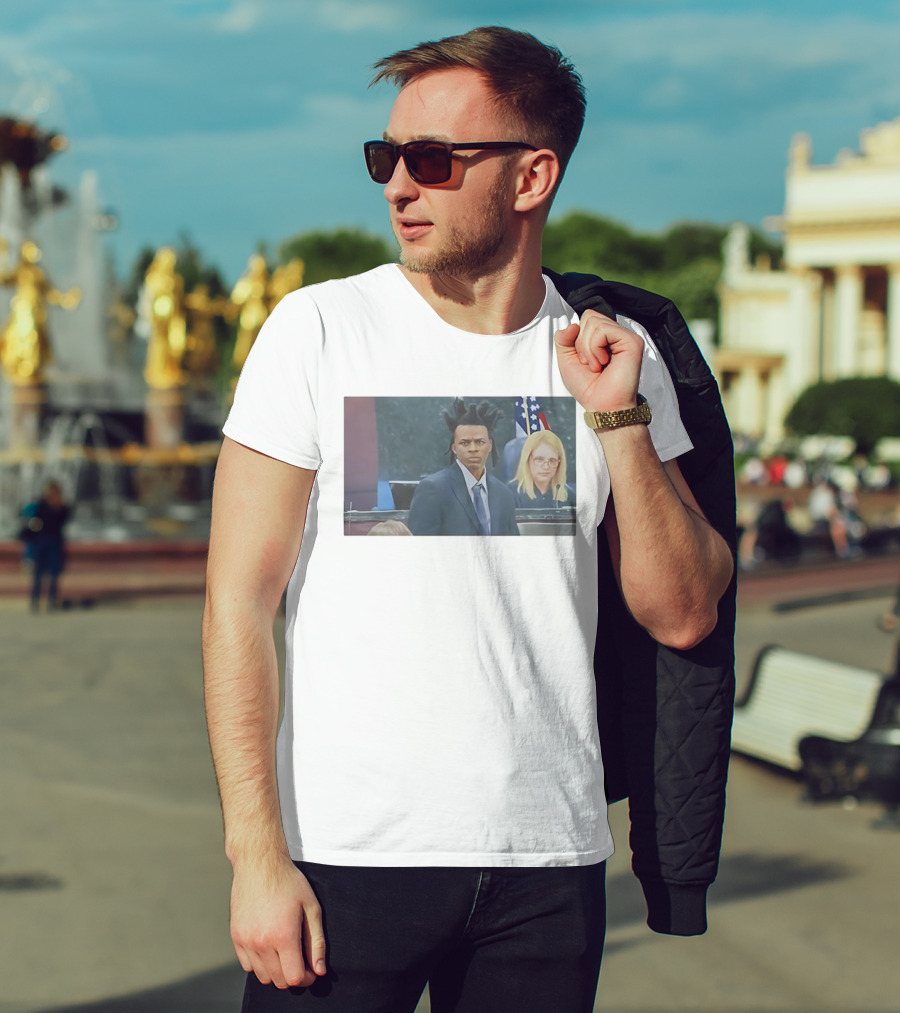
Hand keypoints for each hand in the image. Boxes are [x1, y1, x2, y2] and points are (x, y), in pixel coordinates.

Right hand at [230, 853, 325, 988]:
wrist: (260, 864)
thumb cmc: (289, 882)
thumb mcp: (311, 907)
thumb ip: (317, 942)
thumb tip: (319, 970)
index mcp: (283, 935)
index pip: (294, 977)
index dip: (306, 977)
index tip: (311, 969)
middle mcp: (262, 942)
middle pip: (279, 980)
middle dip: (293, 975)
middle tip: (301, 961)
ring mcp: (246, 941)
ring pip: (262, 976)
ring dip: (276, 971)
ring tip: (285, 954)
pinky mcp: (236, 936)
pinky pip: (247, 965)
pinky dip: (259, 964)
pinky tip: (269, 948)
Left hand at [554, 309, 643, 411]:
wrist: (602, 406)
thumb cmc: (589, 388)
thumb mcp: (567, 360)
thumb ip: (563, 339)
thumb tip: (573, 324)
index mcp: (604, 338)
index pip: (587, 318)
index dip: (577, 337)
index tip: (583, 359)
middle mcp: (616, 335)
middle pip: (589, 316)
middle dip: (580, 342)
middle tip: (590, 363)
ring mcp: (626, 336)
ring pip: (594, 322)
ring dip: (587, 348)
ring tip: (597, 365)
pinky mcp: (632, 341)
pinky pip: (603, 330)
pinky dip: (594, 348)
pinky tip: (603, 363)